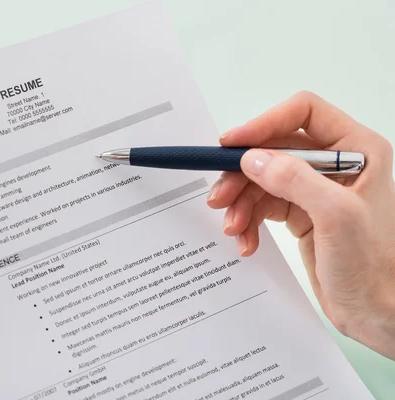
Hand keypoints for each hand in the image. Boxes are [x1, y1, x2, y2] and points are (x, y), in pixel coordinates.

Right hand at [207, 91, 394, 359]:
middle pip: (272, 149)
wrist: (376, 312)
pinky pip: (263, 205)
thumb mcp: (336, 218)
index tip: (231, 145)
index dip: (264, 123)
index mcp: (357, 149)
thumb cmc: (372, 267)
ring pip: (262, 179)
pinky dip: (249, 221)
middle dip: (242, 174)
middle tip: (219, 198)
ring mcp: (316, 189)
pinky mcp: (301, 213)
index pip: (303, 113)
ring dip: (241, 203)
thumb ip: (295, 180)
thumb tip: (252, 158)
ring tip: (233, 229)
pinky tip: (247, 242)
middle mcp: (335, 163)